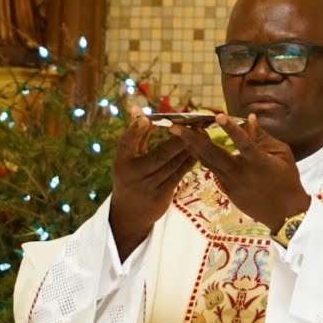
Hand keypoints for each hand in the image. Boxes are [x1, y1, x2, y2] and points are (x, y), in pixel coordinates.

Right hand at [108, 116, 197, 258]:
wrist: (130, 213)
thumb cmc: (129, 175)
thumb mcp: (127, 157)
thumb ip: (136, 135)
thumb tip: (138, 109)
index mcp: (122, 161)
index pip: (126, 143)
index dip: (135, 131)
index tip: (145, 119)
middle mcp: (134, 174)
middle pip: (160, 155)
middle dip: (178, 139)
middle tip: (193, 125)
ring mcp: (149, 186)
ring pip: (173, 164)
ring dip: (189, 149)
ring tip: (201, 134)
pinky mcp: (163, 195)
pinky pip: (179, 174)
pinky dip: (190, 161)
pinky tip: (199, 150)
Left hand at [168, 113, 309, 231]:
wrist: (284, 213)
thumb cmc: (287, 179)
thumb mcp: (282, 154)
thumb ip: (263, 137)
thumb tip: (249, 118)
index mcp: (258, 163)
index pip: (243, 143)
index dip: (231, 129)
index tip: (218, 115)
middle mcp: (241, 173)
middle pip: (213, 154)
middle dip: (192, 139)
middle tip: (175, 126)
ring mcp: (231, 183)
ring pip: (208, 162)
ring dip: (192, 147)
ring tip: (179, 133)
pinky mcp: (227, 190)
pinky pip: (213, 171)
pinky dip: (203, 158)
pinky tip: (193, 146)